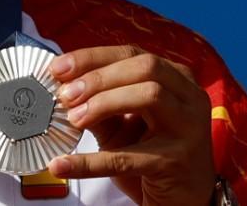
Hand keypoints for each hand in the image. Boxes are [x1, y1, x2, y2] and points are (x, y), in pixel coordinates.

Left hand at [46, 45, 214, 205]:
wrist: (184, 197)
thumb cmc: (151, 152)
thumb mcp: (121, 122)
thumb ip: (98, 101)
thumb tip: (61, 86)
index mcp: (176, 78)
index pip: (132, 54)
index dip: (92, 57)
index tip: (58, 68)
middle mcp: (189, 97)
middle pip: (145, 68)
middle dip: (99, 77)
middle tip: (66, 94)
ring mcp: (188, 128)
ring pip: (149, 95)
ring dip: (103, 103)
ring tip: (73, 119)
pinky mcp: (176, 162)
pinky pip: (128, 157)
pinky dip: (90, 162)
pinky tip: (63, 165)